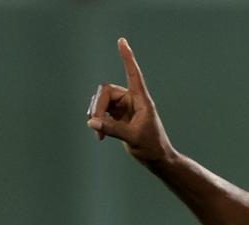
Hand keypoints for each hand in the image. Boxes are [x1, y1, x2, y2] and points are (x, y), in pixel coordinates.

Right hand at [87, 38, 171, 164]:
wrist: (156, 159)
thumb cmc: (152, 147)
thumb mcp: (132, 138)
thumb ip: (112, 129)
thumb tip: (91, 122)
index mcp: (141, 100)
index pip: (133, 74)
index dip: (127, 58)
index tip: (122, 41)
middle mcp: (131, 100)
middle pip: (105, 91)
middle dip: (98, 106)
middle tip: (96, 124)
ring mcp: (124, 107)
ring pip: (100, 101)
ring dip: (96, 114)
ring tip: (99, 133)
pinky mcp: (117, 115)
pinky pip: (100, 111)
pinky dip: (97, 122)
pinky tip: (100, 136)